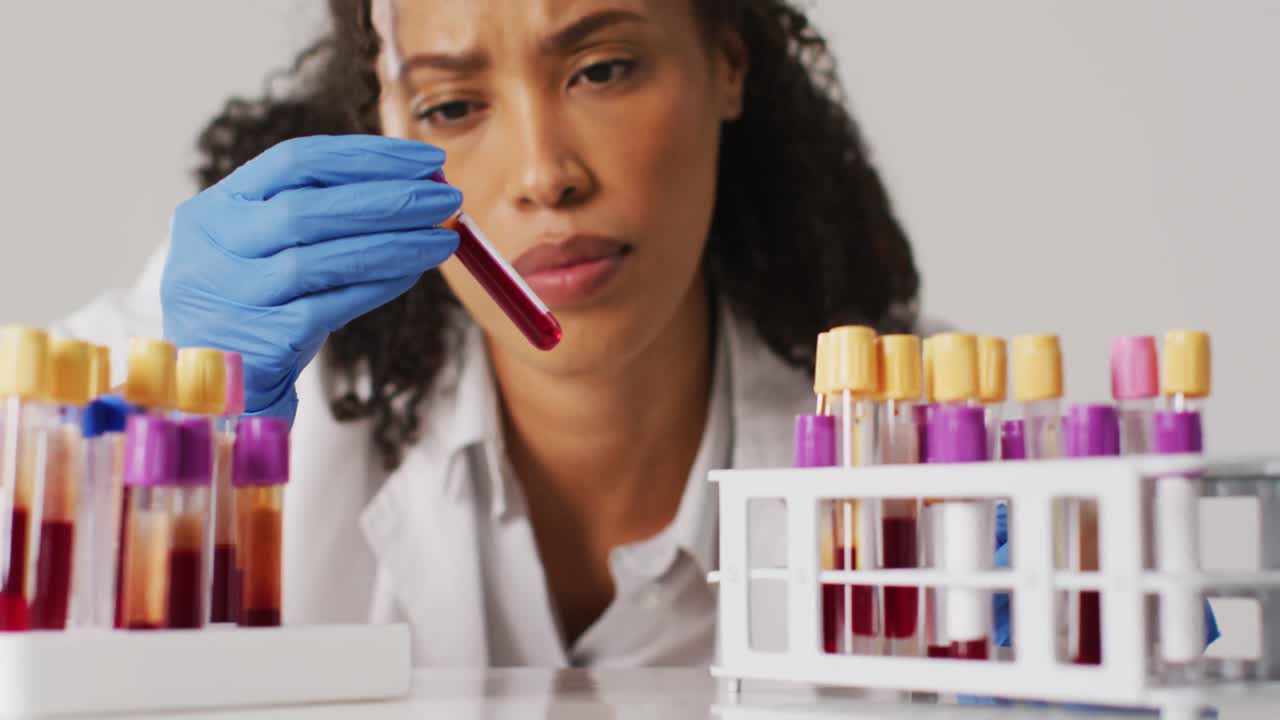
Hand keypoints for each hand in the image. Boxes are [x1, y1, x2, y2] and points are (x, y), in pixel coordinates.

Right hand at [161, 135, 460, 421]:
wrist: (213, 382)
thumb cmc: (254, 299)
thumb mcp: (259, 244)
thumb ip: (316, 209)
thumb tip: (413, 183)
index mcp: (215, 207)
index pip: (296, 160)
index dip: (367, 155)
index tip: (427, 159)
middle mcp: (217, 245)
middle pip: (312, 208)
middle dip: (390, 199)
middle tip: (447, 198)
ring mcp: (237, 293)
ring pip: (327, 258)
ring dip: (397, 244)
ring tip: (445, 238)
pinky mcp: (264, 339)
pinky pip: (335, 305)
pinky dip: (380, 286)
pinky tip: (414, 272)